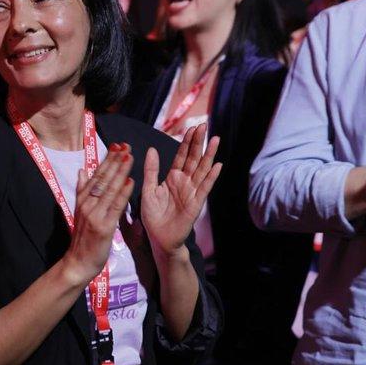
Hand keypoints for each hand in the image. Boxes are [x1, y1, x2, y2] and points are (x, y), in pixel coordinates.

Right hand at [63, 143, 133, 284]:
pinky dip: (122, 193)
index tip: (117, 145)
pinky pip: (115, 207)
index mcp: (83, 199)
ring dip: (120, 172)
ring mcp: (94, 215)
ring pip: (109, 189)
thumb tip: (82, 170)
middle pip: (103, 178)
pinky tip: (130, 182)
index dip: (107, 159)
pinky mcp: (103, 226)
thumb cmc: (83, 238)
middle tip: (126, 145)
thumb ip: (82, 190)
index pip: (96, 174)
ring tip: (129, 157)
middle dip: (115, 161)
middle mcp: (87, 204)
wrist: (78, 262)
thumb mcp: (80, 211)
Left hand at [142, 125, 221, 256]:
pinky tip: (217, 165)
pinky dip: (211, 177)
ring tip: (215, 139)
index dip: (186, 142)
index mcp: (172, 178)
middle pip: (193, 158)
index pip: (181, 156)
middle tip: (204, 125)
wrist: (160, 239)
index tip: (192, 128)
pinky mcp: (196, 203)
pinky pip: (204, 188)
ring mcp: (192, 192)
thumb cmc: (153, 216)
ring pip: (202, 169)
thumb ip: (151, 170)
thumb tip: (152, 149)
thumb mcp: (148, 190)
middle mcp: (184, 182)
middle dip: (198, 142)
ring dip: (209, 155)